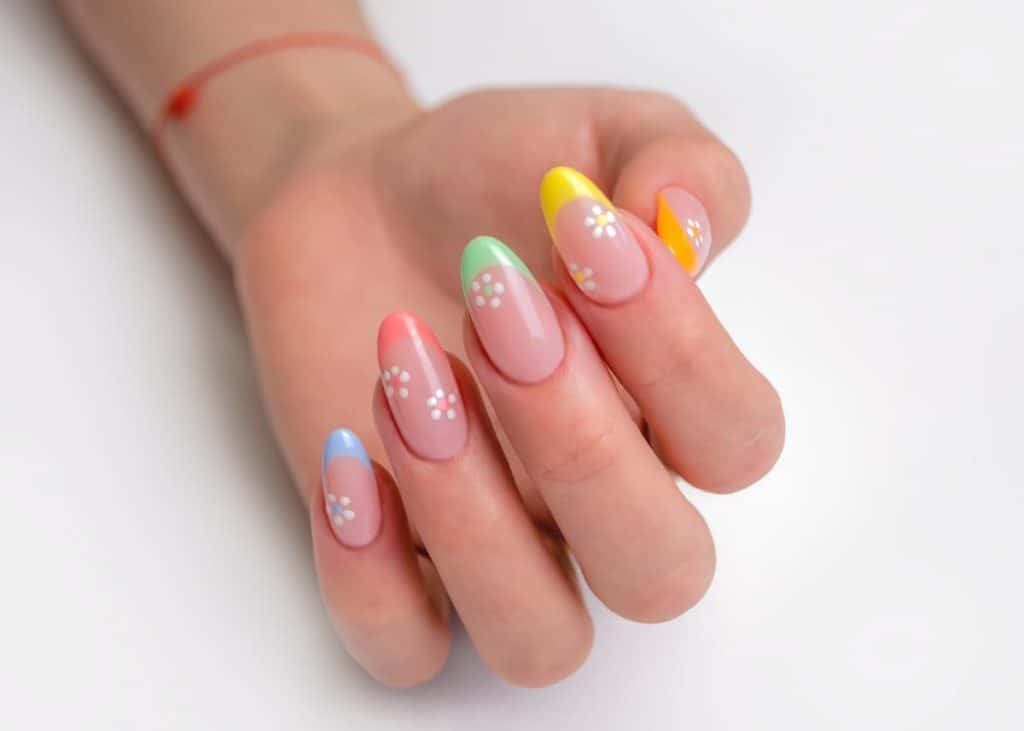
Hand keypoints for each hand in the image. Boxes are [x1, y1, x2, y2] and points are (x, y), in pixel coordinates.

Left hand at [234, 87, 783, 686]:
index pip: (736, 443)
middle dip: (579, 443)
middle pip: (658, 572)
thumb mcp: (591, 139)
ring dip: (471, 514)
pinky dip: (370, 581)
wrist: (359, 200)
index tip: (579, 226)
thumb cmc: (486, 177)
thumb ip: (670, 164)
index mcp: (672, 407)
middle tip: (497, 309)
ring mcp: (498, 544)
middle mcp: (599, 498)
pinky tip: (345, 458)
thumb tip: (687, 221)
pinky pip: (405, 650)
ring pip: (540, 639)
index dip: (676, 347)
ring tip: (408, 373)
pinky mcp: (392, 562)